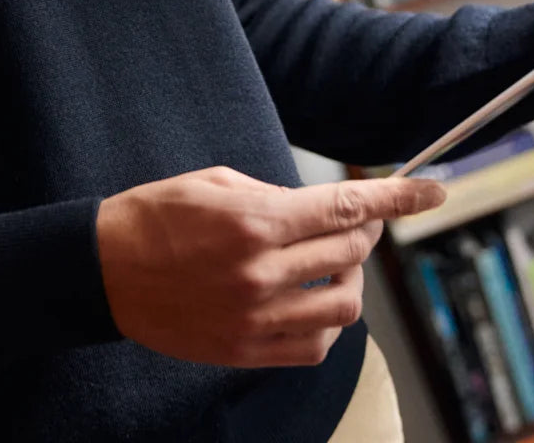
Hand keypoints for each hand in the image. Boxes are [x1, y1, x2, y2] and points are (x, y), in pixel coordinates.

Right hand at [95, 166, 444, 366]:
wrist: (102, 271)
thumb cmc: (154, 216)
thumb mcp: (214, 182)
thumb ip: (273, 194)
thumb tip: (316, 208)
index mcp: (254, 221)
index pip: (345, 207)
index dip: (398, 196)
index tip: (431, 189)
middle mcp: (261, 272)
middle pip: (351, 253)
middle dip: (367, 229)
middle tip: (358, 218)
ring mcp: (255, 317)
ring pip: (343, 306)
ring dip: (351, 278)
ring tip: (334, 262)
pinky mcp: (244, 350)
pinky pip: (314, 347)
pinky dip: (328, 323)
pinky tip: (312, 300)